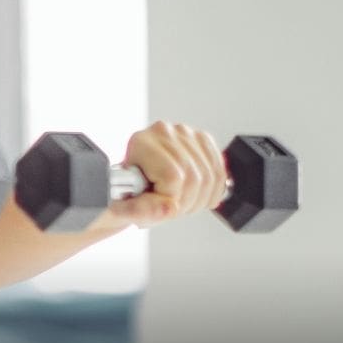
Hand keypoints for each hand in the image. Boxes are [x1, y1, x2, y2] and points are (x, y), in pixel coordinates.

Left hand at [108, 121, 228, 227]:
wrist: (128, 185)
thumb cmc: (123, 196)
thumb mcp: (122, 210)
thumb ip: (140, 211)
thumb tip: (170, 208)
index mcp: (140, 143)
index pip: (173, 176)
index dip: (171, 200)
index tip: (158, 206)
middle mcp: (163, 132)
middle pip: (194, 177)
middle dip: (186, 204)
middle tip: (169, 209)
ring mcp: (185, 133)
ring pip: (210, 176)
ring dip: (199, 201)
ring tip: (179, 202)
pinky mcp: (202, 140)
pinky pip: (220, 171)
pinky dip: (213, 191)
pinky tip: (197, 196)